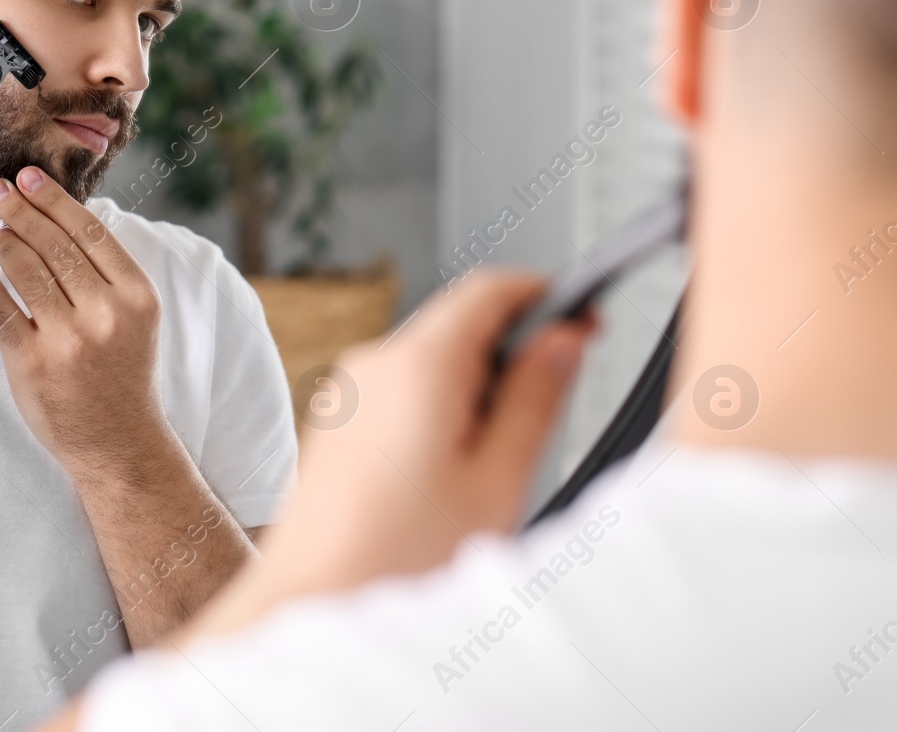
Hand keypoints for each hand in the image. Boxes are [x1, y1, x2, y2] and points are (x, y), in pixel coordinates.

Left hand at [0, 165, 165, 472]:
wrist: (119, 442)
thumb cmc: (123, 371)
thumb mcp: (134, 317)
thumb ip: (106, 272)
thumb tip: (58, 216)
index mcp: (137, 296)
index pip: (90, 232)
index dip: (55, 200)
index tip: (30, 176)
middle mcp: (105, 314)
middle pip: (54, 244)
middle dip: (20, 209)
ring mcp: (68, 340)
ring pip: (24, 270)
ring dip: (4, 243)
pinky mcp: (32, 364)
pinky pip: (0, 309)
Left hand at [214, 270, 592, 620]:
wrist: (312, 608)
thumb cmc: (399, 562)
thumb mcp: (496, 481)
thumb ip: (534, 400)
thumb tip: (563, 340)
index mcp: (415, 367)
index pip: (487, 289)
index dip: (544, 296)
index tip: (584, 320)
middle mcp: (371, 366)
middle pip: (457, 324)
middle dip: (511, 350)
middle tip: (554, 401)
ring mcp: (346, 394)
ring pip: (429, 362)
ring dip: (475, 387)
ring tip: (498, 462)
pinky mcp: (335, 425)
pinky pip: (398, 394)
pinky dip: (438, 411)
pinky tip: (452, 475)